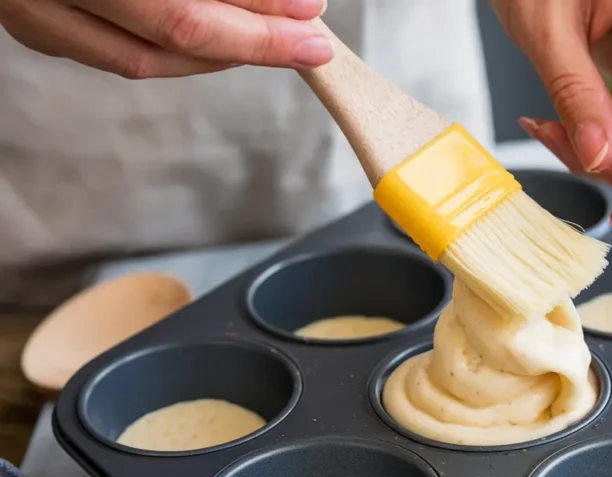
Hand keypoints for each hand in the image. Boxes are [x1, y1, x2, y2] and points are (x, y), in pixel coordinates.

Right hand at [0, 0, 333, 78]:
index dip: (256, 4)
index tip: (307, 6)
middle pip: (172, 32)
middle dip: (254, 42)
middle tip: (309, 37)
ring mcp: (29, 9)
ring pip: (141, 61)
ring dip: (218, 58)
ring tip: (272, 41)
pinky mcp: (28, 26)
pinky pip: (111, 55)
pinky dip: (172, 54)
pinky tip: (213, 43)